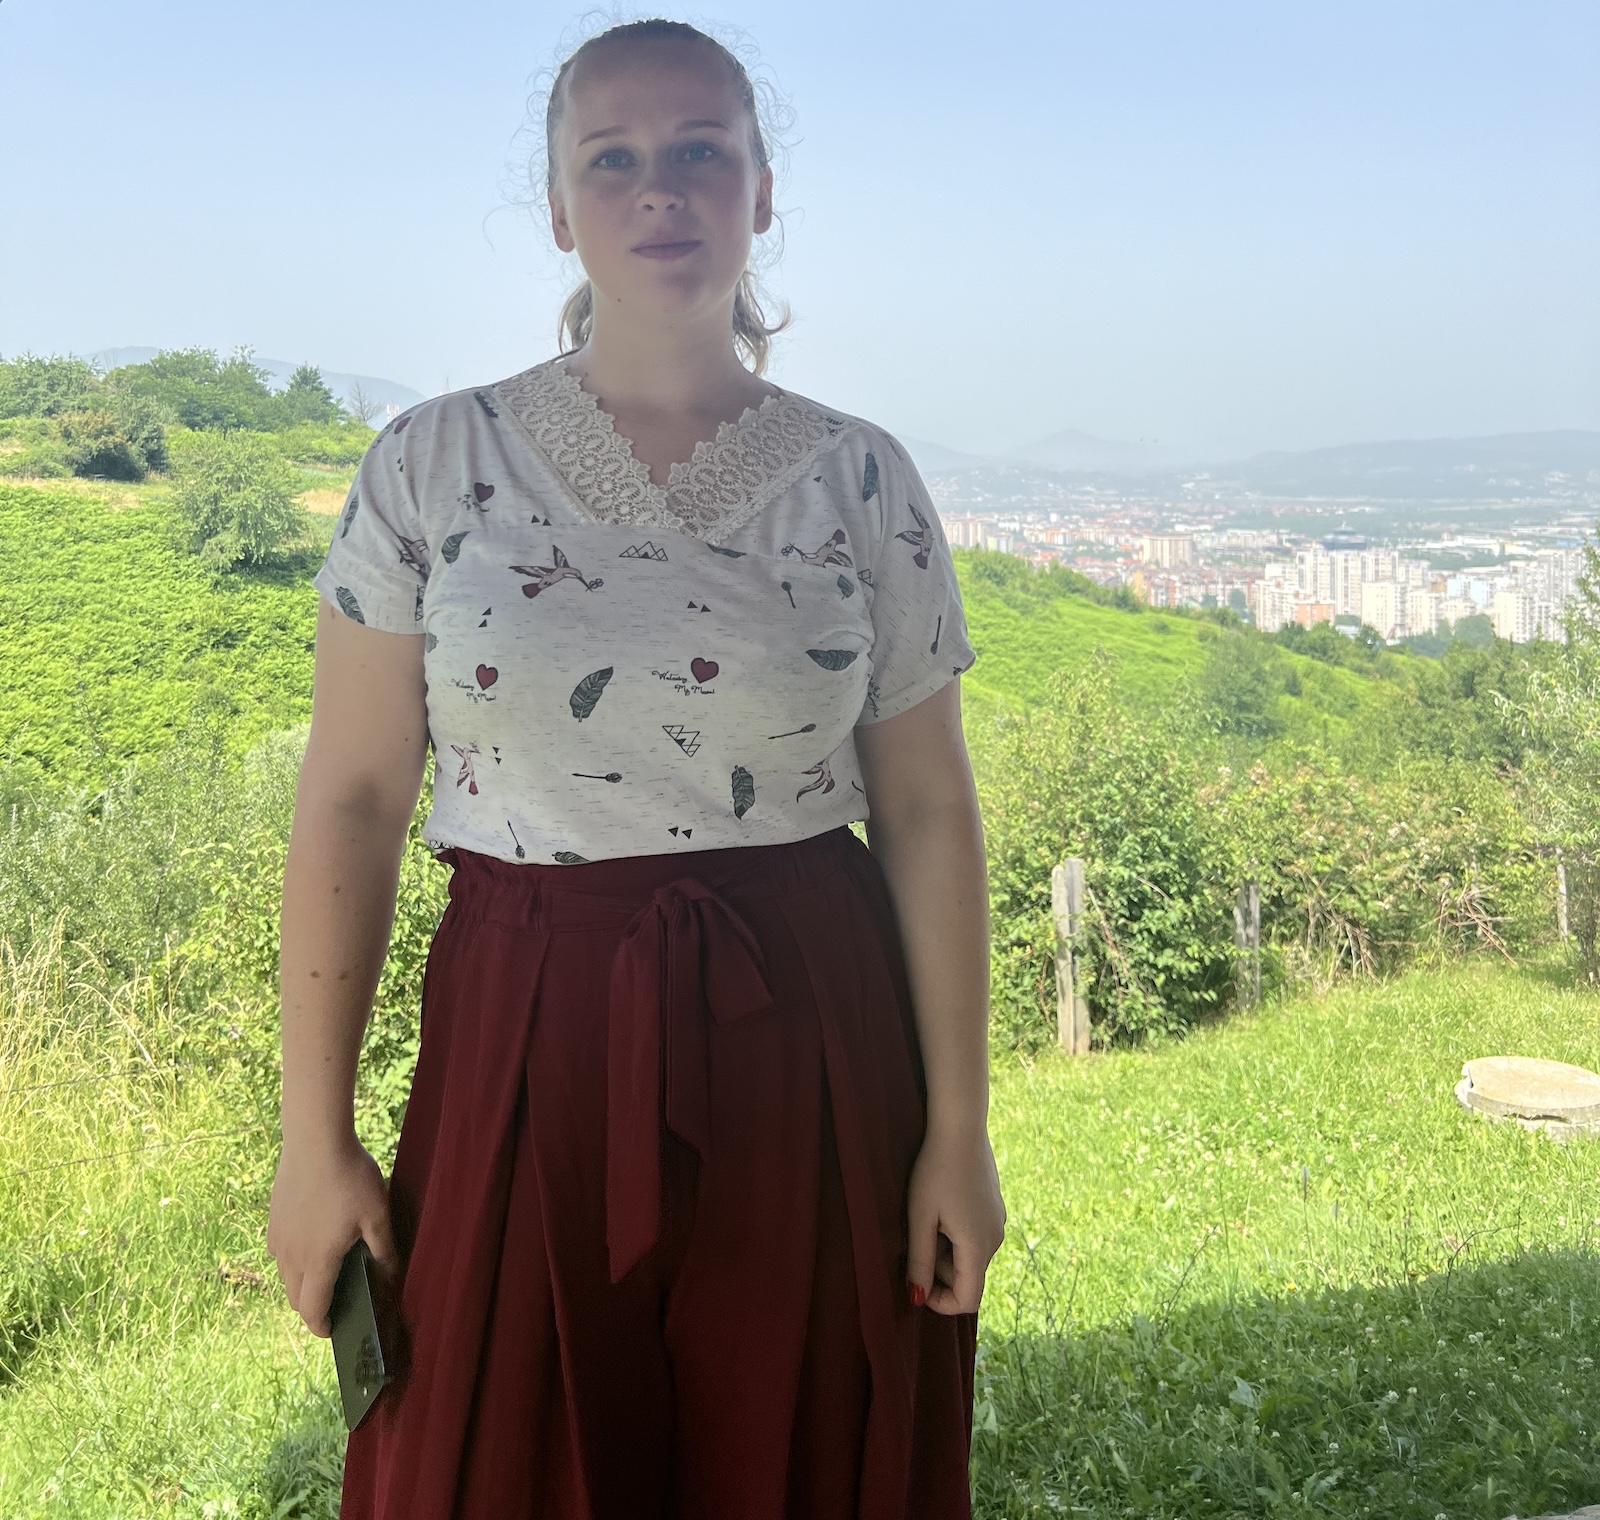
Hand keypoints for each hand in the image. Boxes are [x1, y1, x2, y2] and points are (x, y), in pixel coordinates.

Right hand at [267, 1131, 397, 1336]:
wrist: (315, 1140)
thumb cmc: (350, 1177)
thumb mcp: (377, 1214)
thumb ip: (384, 1250)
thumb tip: (389, 1277)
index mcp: (318, 1261)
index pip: (312, 1309)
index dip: (321, 1325)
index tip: (333, 1330)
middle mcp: (290, 1256)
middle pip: (296, 1297)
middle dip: (313, 1307)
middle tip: (337, 1303)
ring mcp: (277, 1237)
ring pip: (286, 1275)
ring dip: (304, 1283)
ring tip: (330, 1271)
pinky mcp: (273, 1220)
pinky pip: (281, 1253)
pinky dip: (296, 1260)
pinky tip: (316, 1240)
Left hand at [905, 1123, 1004, 1315]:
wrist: (960, 1126)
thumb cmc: (935, 1171)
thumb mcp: (920, 1218)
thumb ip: (920, 1261)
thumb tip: (917, 1299)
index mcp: (978, 1246)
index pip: (968, 1300)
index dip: (941, 1302)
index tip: (916, 1282)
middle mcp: (995, 1239)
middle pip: (968, 1277)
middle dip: (940, 1270)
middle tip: (916, 1237)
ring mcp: (998, 1221)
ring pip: (971, 1255)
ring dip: (946, 1250)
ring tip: (927, 1217)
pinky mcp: (995, 1207)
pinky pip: (976, 1235)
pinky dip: (956, 1233)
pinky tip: (941, 1205)